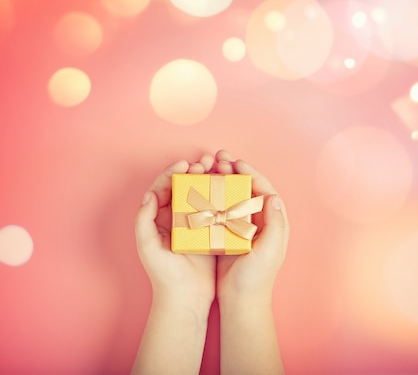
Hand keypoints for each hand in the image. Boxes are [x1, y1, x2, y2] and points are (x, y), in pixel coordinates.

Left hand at [134, 155, 216, 312]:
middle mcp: (176, 217)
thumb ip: (144, 221)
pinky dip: (220, 196)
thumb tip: (149, 195)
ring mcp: (194, 223)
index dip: (173, 172)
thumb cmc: (163, 275)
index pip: (164, 188)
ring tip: (217, 169)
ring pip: (201, 194)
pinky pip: (214, 208)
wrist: (186, 299)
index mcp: (159, 218)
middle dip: (193, 171)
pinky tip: (228, 188)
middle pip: (184, 187)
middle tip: (205, 162)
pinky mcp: (210, 230)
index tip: (185, 164)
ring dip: (208, 179)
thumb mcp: (148, 248)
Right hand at [213, 150, 289, 306]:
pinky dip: (213, 196)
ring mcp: (243, 225)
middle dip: (234, 171)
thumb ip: (274, 224)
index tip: (236, 162)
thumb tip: (273, 197)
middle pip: (247, 187)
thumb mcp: (269, 251)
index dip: (251, 173)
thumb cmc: (257, 278)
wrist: (241, 302)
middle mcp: (260, 220)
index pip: (263, 189)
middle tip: (219, 158)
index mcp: (273, 221)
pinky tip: (202, 189)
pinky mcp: (228, 233)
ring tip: (209, 167)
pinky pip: (221, 207)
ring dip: (222, 179)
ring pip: (233, 194)